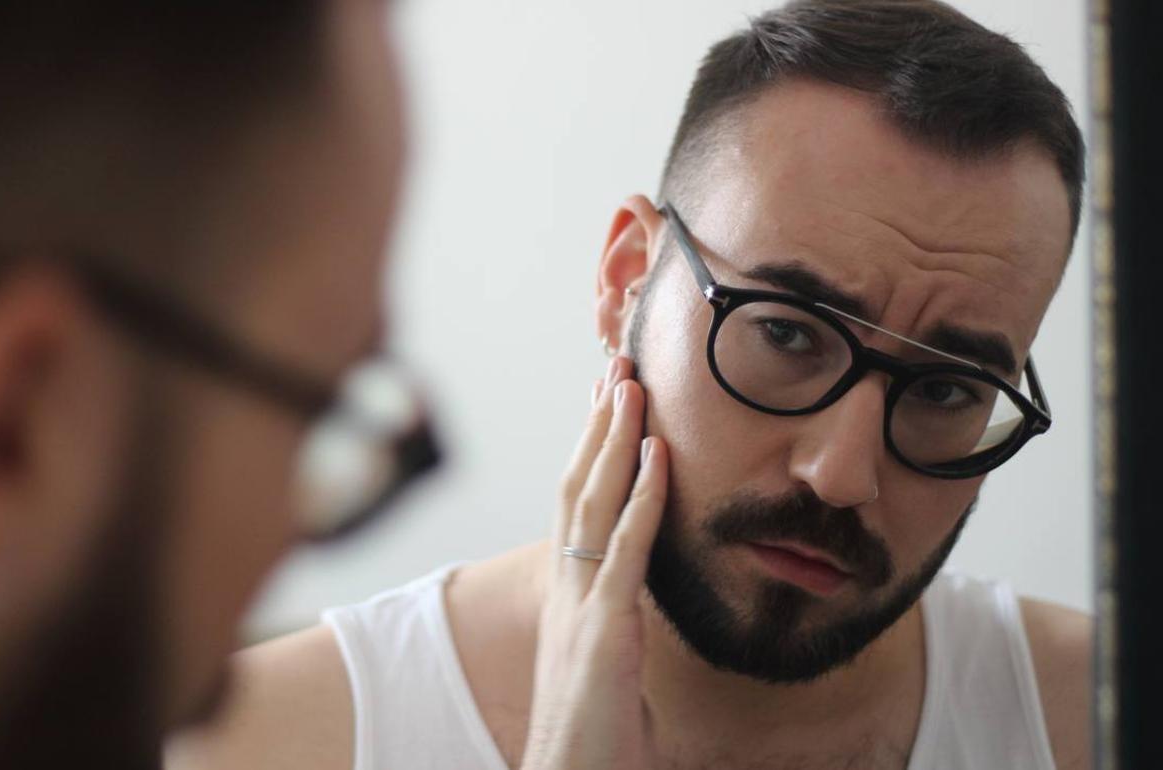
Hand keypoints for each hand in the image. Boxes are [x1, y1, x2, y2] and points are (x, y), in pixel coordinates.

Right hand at [520, 357, 668, 769]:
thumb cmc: (590, 739)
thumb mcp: (606, 669)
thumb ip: (616, 631)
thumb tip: (632, 613)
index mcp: (568, 595)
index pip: (575, 506)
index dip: (588, 450)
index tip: (602, 402)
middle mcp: (567, 589)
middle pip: (577, 487)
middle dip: (597, 424)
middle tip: (614, 365)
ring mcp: (581, 606)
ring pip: (594, 503)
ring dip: (613, 439)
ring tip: (629, 384)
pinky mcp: (603, 632)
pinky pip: (625, 551)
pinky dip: (642, 497)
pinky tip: (658, 455)